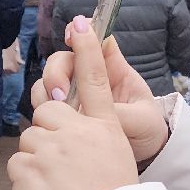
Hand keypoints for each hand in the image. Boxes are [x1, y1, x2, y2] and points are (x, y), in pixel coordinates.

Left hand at [9, 16, 148, 189]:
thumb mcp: (115, 161)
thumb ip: (92, 137)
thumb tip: (69, 126)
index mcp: (106, 128)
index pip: (96, 78)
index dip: (88, 49)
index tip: (81, 24)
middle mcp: (78, 131)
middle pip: (47, 109)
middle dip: (48, 130)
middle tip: (62, 163)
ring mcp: (49, 148)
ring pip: (30, 141)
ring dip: (37, 161)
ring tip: (58, 189)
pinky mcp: (25, 167)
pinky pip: (17, 166)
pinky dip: (26, 182)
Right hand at [34, 16, 167, 162]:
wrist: (144, 157)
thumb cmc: (148, 131)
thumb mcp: (142, 120)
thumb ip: (121, 113)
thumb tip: (95, 113)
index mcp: (114, 71)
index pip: (97, 41)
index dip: (82, 32)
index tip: (71, 36)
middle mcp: (91, 79)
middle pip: (64, 59)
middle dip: (56, 71)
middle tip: (60, 94)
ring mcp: (76, 96)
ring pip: (50, 80)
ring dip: (46, 90)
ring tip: (56, 108)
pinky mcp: (65, 114)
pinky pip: (45, 104)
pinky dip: (42, 108)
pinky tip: (49, 121)